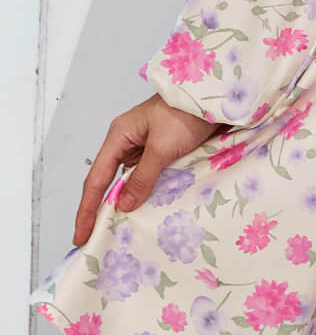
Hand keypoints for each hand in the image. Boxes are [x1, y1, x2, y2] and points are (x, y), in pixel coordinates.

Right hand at [72, 93, 225, 245]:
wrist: (216, 96)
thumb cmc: (186, 112)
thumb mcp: (162, 147)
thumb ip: (142, 177)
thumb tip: (122, 205)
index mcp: (119, 136)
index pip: (96, 179)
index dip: (87, 209)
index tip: (79, 236)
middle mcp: (129, 142)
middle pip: (109, 181)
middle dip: (104, 209)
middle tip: (97, 238)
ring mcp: (146, 147)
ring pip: (132, 181)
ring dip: (130, 201)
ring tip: (122, 231)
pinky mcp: (164, 151)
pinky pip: (150, 176)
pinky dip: (149, 192)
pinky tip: (150, 209)